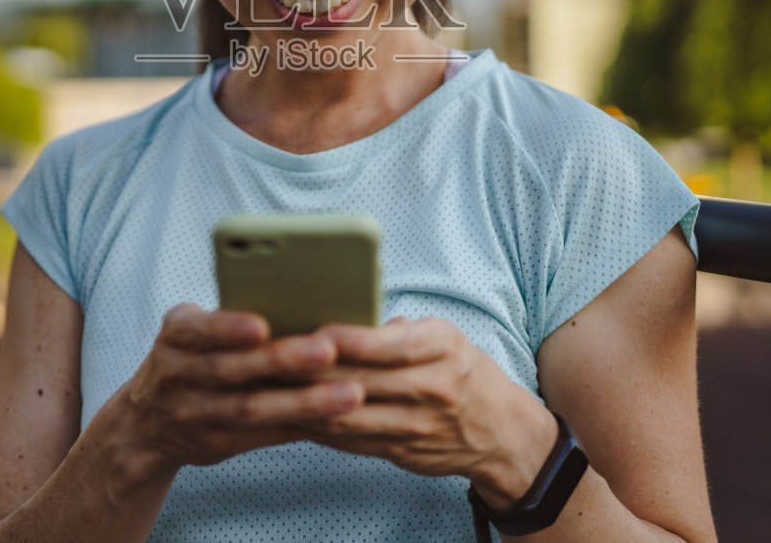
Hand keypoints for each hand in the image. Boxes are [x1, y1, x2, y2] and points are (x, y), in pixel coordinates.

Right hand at [114, 302, 367, 474]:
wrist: (146, 424)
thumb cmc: (188, 358)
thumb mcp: (188, 332)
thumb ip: (226, 321)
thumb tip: (300, 299)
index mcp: (174, 337)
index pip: (196, 329)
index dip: (226, 328)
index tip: (262, 325)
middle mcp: (177, 376)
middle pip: (231, 370)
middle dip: (282, 360)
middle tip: (328, 350)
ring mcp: (195, 413)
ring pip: (252, 409)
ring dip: (304, 401)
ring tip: (350, 394)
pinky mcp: (216, 443)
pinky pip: (263, 435)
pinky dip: (300, 425)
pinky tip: (337, 419)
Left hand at [294, 316, 558, 506]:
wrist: (501, 431)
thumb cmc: (460, 370)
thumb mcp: (443, 337)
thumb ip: (396, 331)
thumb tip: (343, 318)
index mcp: (444, 348)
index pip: (393, 344)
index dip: (351, 340)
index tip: (314, 330)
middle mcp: (435, 388)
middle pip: (363, 380)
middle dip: (314, 369)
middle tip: (271, 355)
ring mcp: (418, 425)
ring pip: (350, 415)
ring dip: (306, 402)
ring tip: (270, 384)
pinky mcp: (402, 452)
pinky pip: (351, 440)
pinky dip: (318, 427)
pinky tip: (291, 414)